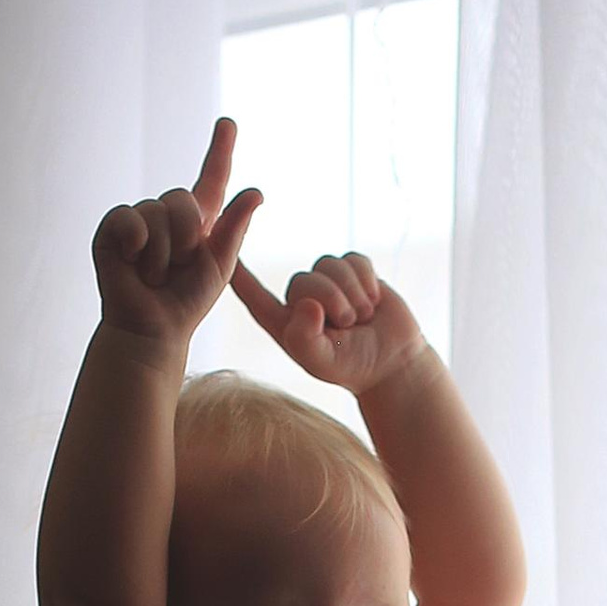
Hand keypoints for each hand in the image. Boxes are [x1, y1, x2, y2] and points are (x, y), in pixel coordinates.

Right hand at [92, 116, 262, 354]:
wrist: (153, 328)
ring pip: (156, 211)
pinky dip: (136, 241)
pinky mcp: (113, 228)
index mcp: (198, 222)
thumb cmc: (187, 302)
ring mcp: (139, 219)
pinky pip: (128, 217)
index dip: (220, 150)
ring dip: (161, 252)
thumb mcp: (220, 265)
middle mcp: (168, 214)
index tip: (228, 123)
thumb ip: (235, 228)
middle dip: (186, 238)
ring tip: (154, 275)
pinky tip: (133, 263)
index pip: (211, 178)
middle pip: (182, 199)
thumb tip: (256, 192)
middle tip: (176, 268)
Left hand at [231, 249, 428, 399]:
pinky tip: (374, 302)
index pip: (250, 291)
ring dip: (353, 294)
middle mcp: (299, 297)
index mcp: (281, 320)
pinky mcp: (351, 269)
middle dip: (333, 301)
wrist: (393, 362)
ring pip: (331, 265)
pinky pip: (354, 259)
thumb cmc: (352, 366)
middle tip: (349, 326)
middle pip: (305, 279)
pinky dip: (368, 281)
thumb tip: (306, 305)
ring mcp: (326, 280)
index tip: (213, 238)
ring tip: (361, 319)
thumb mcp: (323, 360)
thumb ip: (305, 338)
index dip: (235, 270)